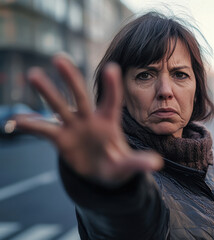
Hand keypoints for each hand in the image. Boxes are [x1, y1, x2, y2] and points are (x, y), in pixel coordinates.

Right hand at [15, 54, 162, 184]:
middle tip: (59, 58)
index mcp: (110, 121)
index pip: (112, 100)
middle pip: (81, 96)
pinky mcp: (61, 139)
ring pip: (59, 106)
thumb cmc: (117, 164)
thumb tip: (156, 164)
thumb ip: (138, 163)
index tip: (112, 67)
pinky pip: (44, 130)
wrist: (101, 173)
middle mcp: (90, 119)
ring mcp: (74, 127)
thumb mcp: (127, 166)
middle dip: (71, 79)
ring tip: (33, 74)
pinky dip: (31, 125)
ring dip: (47, 92)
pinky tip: (16, 120)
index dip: (112, 86)